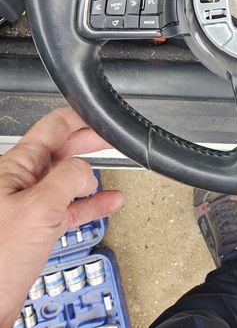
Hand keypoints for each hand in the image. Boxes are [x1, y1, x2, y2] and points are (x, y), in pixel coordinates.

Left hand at [0, 107, 123, 326]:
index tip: (98, 114)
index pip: (51, 129)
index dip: (77, 118)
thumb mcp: (37, 209)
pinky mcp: (34, 230)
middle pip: (60, 152)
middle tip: (110, 136)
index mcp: (13, 169)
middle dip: (87, 142)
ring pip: (65, 180)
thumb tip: (86, 170)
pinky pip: (68, 209)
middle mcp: (19, 184)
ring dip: (92, 174)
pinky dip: (90, 204)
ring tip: (114, 165)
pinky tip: (107, 202)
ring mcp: (26, 207)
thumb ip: (66, 180)